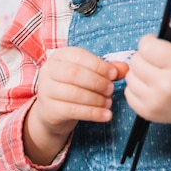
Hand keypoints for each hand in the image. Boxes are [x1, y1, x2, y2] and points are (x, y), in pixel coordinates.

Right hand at [23, 46, 127, 163]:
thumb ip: (106, 69)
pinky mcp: (49, 109)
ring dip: (96, 99)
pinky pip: (73, 111)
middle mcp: (49, 70)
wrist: (53, 111)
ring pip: (74, 93)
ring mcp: (46, 90)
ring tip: (108, 102)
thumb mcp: (89, 73)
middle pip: (74, 74)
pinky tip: (106, 115)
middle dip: (97, 82)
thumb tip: (124, 68)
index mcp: (60, 56)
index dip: (99, 66)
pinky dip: (93, 113)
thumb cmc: (74, 86)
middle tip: (111, 89)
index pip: (80, 56)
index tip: (114, 74)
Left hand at [124, 19, 170, 126]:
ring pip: (130, 75)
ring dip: (140, 70)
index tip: (160, 45)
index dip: (151, 42)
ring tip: (156, 71)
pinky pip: (128, 91)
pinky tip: (152, 85)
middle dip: (145, 56)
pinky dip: (137, 86)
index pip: (146, 46)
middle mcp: (167, 86)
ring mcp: (156, 103)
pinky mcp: (147, 113)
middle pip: (136, 60)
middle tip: (159, 59)